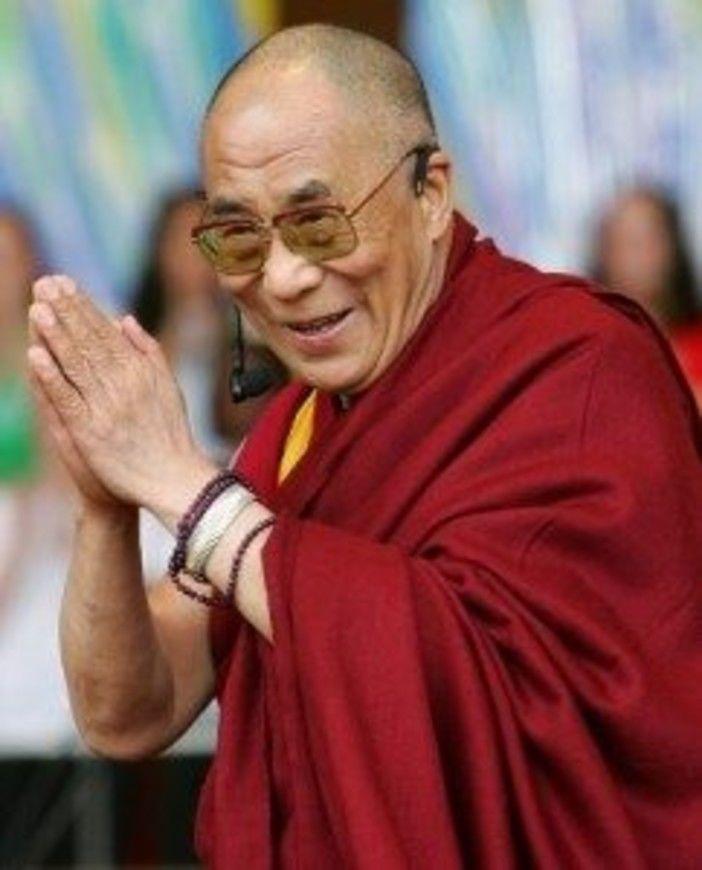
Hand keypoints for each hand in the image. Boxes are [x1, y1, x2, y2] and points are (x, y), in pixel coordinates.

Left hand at [27, 276, 215, 522]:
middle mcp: (124, 383)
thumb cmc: (171, 434)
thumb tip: (124, 318)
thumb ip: (147, 350)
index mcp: (141, 370)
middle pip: (89, 341)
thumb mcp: (168, 385)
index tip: (64, 284)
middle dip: (66, 312)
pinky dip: (51, 376)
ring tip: (37, 309)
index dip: (83, 306)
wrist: (174, 479)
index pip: (106, 332)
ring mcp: (106, 406)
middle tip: (45, 284)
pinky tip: (35, 355)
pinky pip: (67, 398)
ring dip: (55, 335)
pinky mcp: (91, 431)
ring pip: (76, 364)